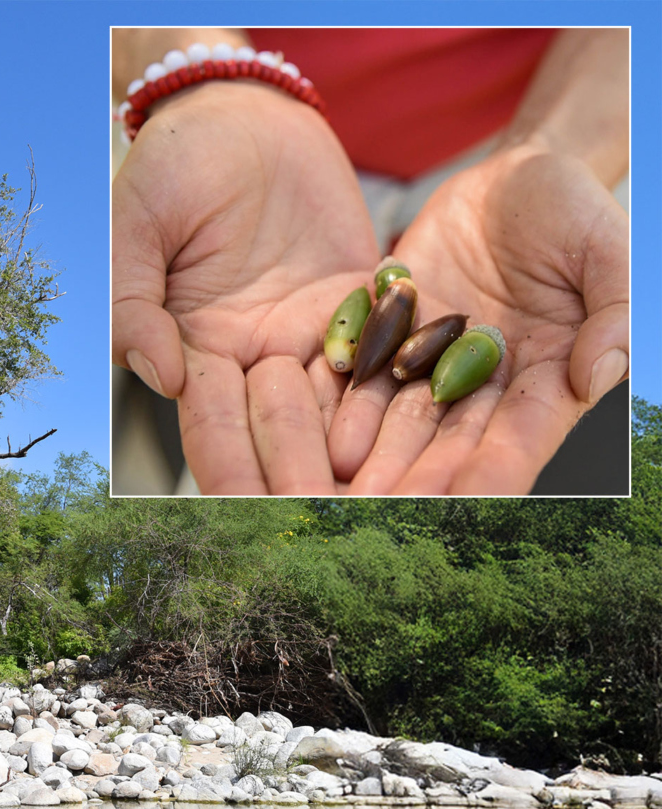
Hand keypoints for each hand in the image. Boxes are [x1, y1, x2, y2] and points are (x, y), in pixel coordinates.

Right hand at [112, 82, 380, 493]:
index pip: (211, 424)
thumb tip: (153, 374)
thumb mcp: (137, 220)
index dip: (231, 469)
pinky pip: (389, 355)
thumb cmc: (178, 162)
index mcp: (194, 348)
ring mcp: (313, 335)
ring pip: (340, 409)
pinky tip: (439, 439)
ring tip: (400, 504)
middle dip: (307, 481)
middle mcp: (255, 355)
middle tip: (340, 526)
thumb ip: (134, 298)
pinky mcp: (363, 307)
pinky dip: (412, 396)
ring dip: (368, 460)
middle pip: (281, 433)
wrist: (248, 115)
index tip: (254, 515)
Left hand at [327, 144, 627, 493]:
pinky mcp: (396, 335)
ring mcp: (437, 361)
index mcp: (550, 375)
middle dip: (421, 480)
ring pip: (403, 418)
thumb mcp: (605, 248)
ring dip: (374, 453)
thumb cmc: (572, 206)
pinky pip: (367, 372)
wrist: (508, 173)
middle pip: (454, 441)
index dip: (500, 470)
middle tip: (386, 516)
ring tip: (340, 484)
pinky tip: (315, 431)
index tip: (476, 503)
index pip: (525, 434)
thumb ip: (611, 310)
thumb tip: (600, 372)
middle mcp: (489, 381)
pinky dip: (344, 401)